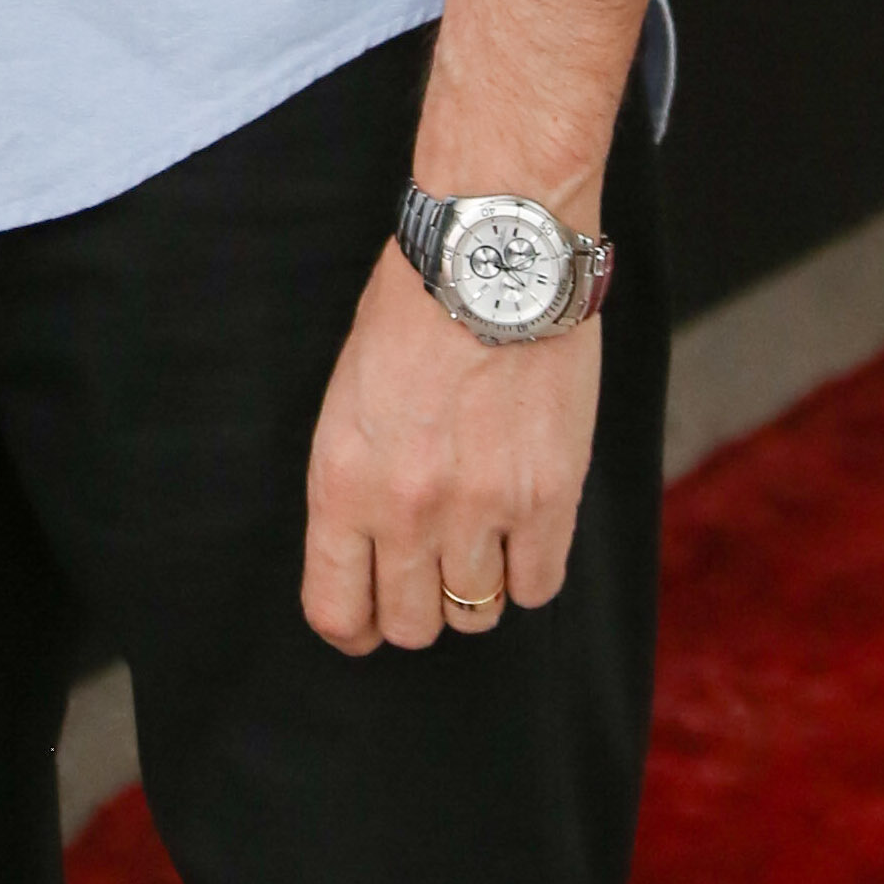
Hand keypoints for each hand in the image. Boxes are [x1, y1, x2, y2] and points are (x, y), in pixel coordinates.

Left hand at [301, 243, 601, 655]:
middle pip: (412, 626)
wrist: (488, 256)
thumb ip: (358, 481)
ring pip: (477, 613)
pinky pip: (539, 587)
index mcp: (342, 481)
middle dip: (418, 607)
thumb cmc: (411, 312)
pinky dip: (530, 569)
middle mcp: (406, 508)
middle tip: (430, 570)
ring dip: (477, 586)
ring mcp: (480, 509)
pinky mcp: (548, 499)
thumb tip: (372, 550)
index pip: (335, 608)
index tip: (367, 620)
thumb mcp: (348, 397)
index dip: (353, 627)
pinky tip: (524, 527)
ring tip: (480, 534)